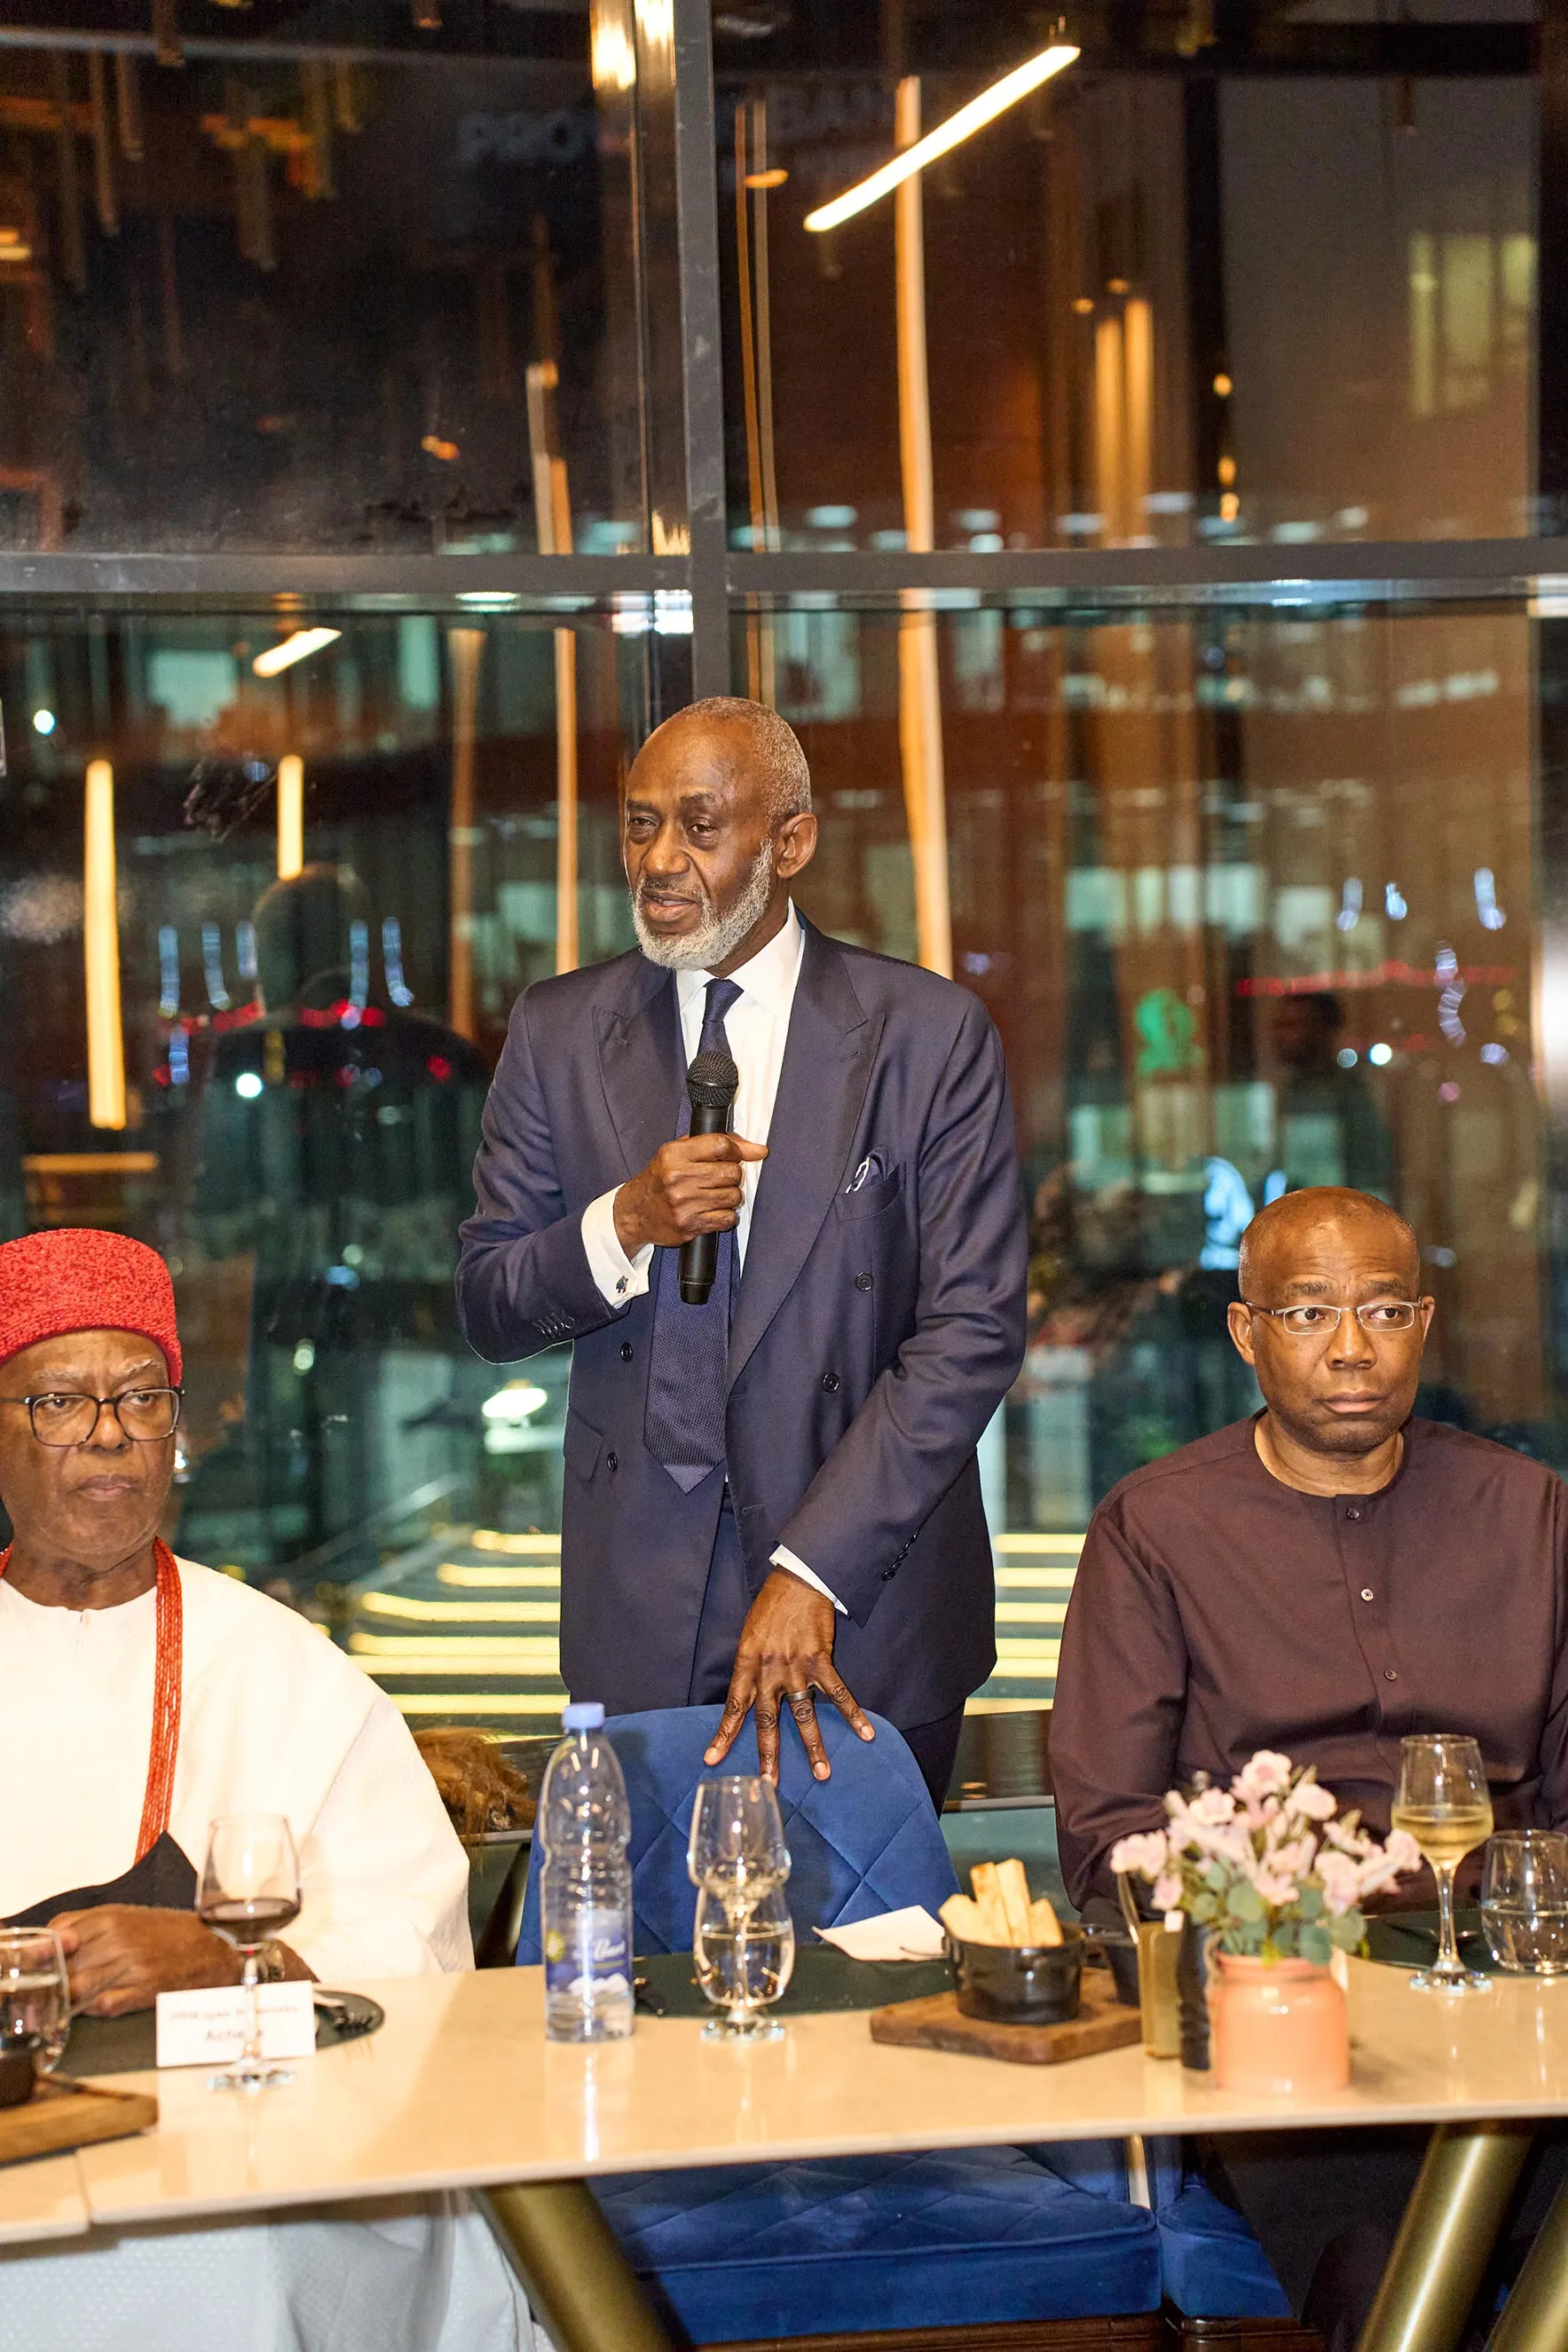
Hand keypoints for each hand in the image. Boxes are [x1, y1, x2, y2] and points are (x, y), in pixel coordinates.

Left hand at [49, 1905, 256, 2016]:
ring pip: (80, 1986)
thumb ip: (88, 1924)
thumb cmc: (166, 1932)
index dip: (42, 1950)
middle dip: (53, 1977)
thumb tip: (52, 1940)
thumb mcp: (126, 1915)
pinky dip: (93, 2009)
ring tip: (67, 2000)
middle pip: (66, 1964)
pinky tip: (95, 2006)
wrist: (212, 1949)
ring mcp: (131, 1966)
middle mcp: (118, 1940)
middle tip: (48, 1986)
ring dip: (69, 1997)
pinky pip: (104, 2005)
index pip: (59, 1934)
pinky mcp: (143, 1990)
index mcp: (111, 1917)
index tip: (33, 1961)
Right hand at [613, 1133, 767, 1255]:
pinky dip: (726, 1215)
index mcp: (674, 1154)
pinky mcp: (689, 1225)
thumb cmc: (660, 1179)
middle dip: (733, 1175)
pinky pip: (727, 1218)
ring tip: (715, 1195)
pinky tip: (713, 1211)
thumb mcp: (679, 1152)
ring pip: (733, 1196)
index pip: (721, 1144)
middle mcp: (677, 1177)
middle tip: (721, 1179)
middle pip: (731, 1172)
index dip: (736, 1150)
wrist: (634, 1212)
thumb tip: (759, 1150)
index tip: (735, 1156)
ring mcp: (683, 1203)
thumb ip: (716, 1144)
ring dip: (730, 1196)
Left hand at [704, 1568, 874, 1782]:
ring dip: (814, 1746)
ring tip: (822, 1773)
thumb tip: (749, 1695)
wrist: (798, 1578)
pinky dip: (853, 1714)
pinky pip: (838, 1693)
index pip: (733, 1707)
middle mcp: (769, 1670)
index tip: (712, 1759)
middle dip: (768, 1755)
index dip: (723, 1734)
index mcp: (746, 1663)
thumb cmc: (771, 1607)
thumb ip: (749, 1667)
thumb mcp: (749, 1636)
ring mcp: (796, 1667)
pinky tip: (866, 1733)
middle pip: (767, 1721)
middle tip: (768, 1784)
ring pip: (804, 1715)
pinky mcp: (821, 1660)